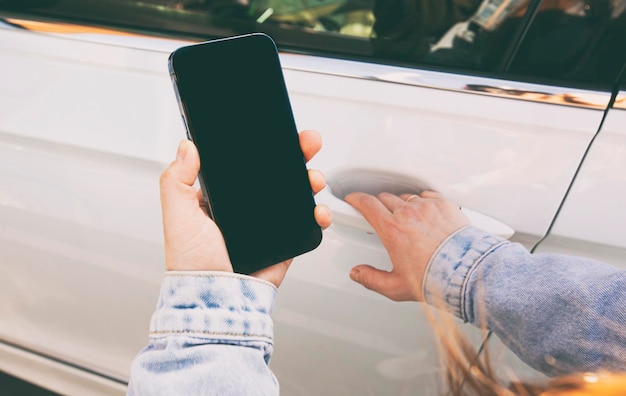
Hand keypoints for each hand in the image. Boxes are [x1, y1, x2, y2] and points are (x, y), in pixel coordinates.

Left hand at [159, 130, 330, 286]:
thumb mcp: (177, 215)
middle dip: (297, 155)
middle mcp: (247, 208)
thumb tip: (186, 146)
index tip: (278, 132)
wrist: (217, 299)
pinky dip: (318, 214)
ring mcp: (268, 224)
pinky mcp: (285, 241)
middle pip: (277, 173)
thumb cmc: (191, 263)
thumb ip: (176, 180)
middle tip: (308, 144)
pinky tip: (318, 210)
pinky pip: (306, 222)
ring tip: (314, 179)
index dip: (264, 146)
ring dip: (310, 181)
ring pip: (296, 194)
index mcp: (222, 197)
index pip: (247, 164)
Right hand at [345, 191, 468, 300]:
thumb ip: (371, 279)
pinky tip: (424, 214)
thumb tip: (357, 274)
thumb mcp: (396, 286)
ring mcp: (427, 207)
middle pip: (384, 198)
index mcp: (392, 230)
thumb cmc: (435, 278)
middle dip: (378, 205)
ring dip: (401, 204)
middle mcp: (408, 214)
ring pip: (406, 197)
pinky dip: (422, 202)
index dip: (356, 200)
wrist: (467, 272)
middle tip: (381, 216)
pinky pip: (427, 196)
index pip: (367, 204)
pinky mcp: (444, 205)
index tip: (353, 200)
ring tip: (406, 219)